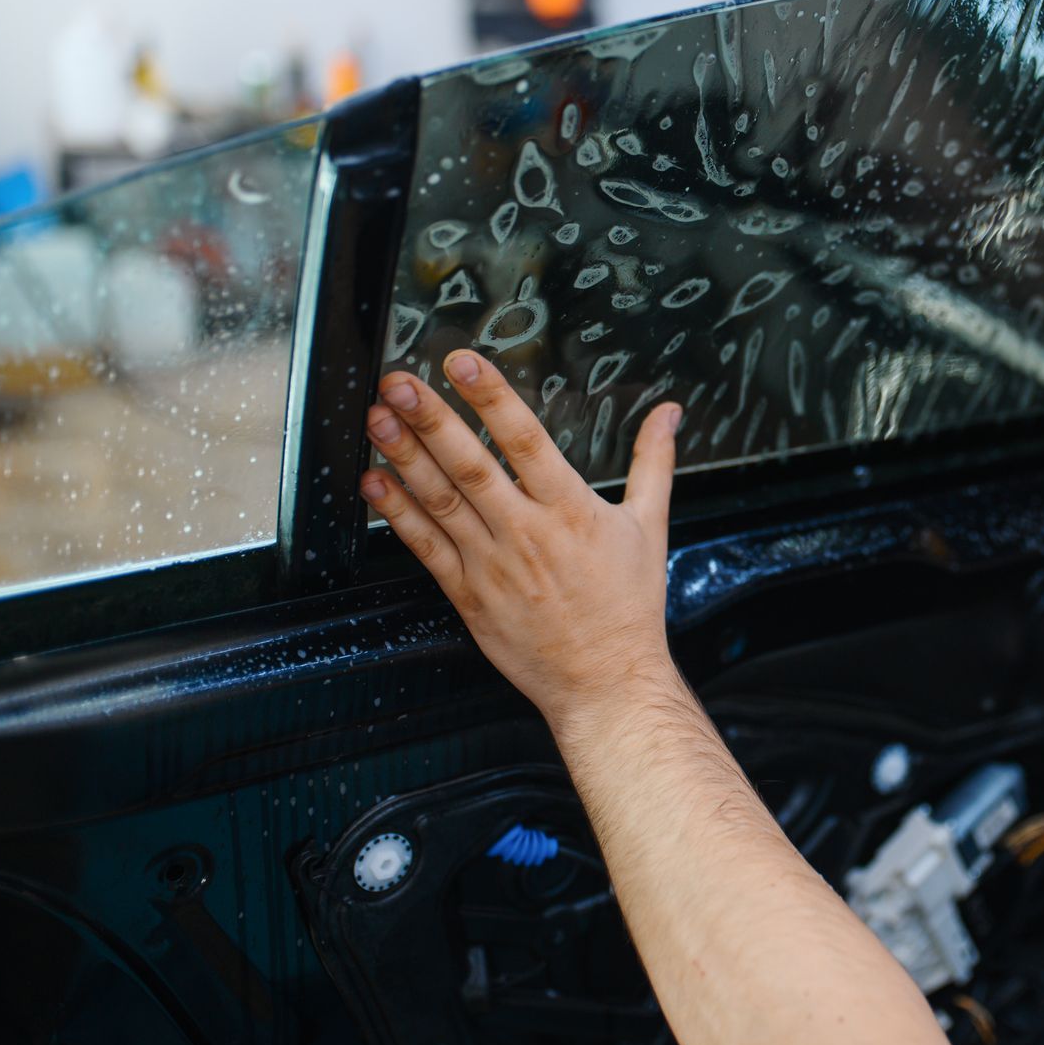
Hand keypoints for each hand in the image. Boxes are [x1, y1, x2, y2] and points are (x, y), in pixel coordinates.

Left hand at [358, 348, 681, 737]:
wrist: (606, 681)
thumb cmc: (629, 606)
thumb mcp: (650, 526)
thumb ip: (653, 461)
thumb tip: (668, 412)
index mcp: (572, 510)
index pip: (526, 441)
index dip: (491, 399)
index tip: (463, 363)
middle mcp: (528, 534)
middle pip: (471, 468)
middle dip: (431, 420)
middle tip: (399, 382)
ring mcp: (493, 566)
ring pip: (441, 503)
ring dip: (405, 457)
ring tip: (378, 418)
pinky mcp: (469, 595)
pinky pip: (426, 548)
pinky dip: (398, 514)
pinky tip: (375, 483)